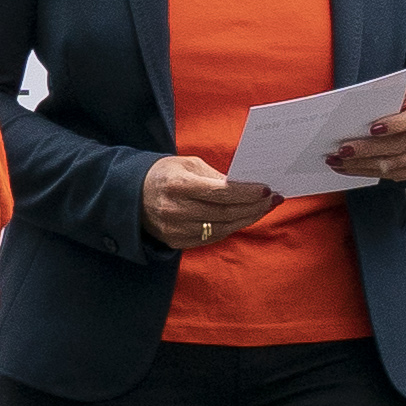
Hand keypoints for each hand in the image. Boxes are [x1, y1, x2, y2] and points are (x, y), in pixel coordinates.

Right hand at [141, 153, 280, 250]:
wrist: (131, 195)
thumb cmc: (165, 174)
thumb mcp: (187, 164)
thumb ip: (215, 175)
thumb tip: (245, 185)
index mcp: (178, 185)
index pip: (220, 193)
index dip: (246, 193)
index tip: (266, 190)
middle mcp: (175, 210)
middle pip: (224, 213)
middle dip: (253, 207)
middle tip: (273, 200)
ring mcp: (175, 229)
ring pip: (221, 229)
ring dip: (247, 219)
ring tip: (263, 209)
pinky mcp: (176, 242)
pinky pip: (211, 238)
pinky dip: (231, 228)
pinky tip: (243, 219)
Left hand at [320, 95, 405, 186]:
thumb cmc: (399, 109)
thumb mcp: (395, 99)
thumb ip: (381, 102)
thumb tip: (352, 110)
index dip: (395, 124)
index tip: (371, 128)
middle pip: (398, 146)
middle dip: (367, 149)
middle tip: (343, 149)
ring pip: (390, 164)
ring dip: (360, 163)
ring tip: (337, 160)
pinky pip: (386, 175)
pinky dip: (362, 171)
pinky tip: (346, 167)